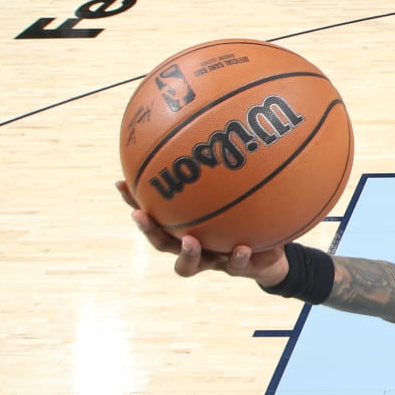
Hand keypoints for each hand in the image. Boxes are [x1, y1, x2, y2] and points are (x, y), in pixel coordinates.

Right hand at [117, 180, 287, 284]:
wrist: (275, 249)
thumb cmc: (250, 215)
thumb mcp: (242, 187)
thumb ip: (230, 166)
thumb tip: (222, 126)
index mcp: (185, 226)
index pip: (154, 213)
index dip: (133, 201)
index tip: (120, 183)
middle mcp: (193, 244)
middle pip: (161, 242)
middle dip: (149, 230)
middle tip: (141, 216)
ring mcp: (213, 260)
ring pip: (188, 265)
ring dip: (187, 254)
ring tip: (190, 240)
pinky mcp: (237, 269)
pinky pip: (235, 266)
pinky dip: (238, 258)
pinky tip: (242, 247)